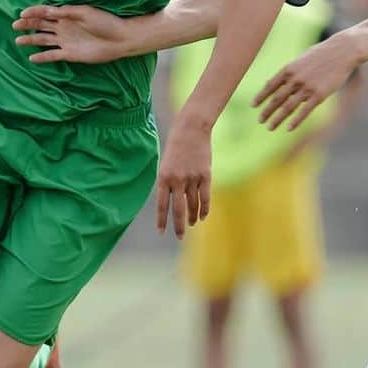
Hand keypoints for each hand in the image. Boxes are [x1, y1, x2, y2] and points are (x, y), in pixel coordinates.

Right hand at [13, 4, 130, 63]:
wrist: (119, 39)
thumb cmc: (105, 22)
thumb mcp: (86, 12)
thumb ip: (67, 12)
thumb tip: (48, 10)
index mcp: (66, 15)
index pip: (46, 12)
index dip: (33, 12)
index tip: (22, 14)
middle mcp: (63, 27)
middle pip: (41, 25)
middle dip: (28, 24)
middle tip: (15, 25)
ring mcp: (66, 41)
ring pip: (44, 40)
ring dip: (31, 39)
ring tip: (18, 40)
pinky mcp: (70, 54)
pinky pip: (53, 55)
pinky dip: (42, 57)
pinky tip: (32, 58)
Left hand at [156, 117, 211, 237]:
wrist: (190, 130)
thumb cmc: (175, 147)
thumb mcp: (165, 164)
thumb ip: (166, 183)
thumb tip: (171, 203)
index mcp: (163, 178)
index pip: (161, 205)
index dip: (162, 221)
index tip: (161, 233)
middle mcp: (177, 180)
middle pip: (178, 209)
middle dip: (178, 226)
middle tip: (179, 236)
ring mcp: (192, 178)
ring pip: (193, 205)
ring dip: (192, 217)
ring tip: (191, 224)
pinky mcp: (205, 175)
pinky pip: (205, 197)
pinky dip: (204, 208)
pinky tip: (202, 216)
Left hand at [253, 35, 356, 131]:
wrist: (343, 50)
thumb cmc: (322, 54)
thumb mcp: (301, 59)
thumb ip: (289, 72)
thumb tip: (275, 82)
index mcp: (288, 69)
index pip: (270, 86)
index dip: (261, 96)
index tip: (253, 106)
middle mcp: (295, 79)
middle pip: (276, 98)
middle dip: (267, 111)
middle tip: (259, 121)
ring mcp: (307, 87)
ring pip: (288, 107)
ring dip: (277, 119)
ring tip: (269, 127)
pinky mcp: (320, 95)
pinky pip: (305, 111)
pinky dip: (295, 121)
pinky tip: (288, 129)